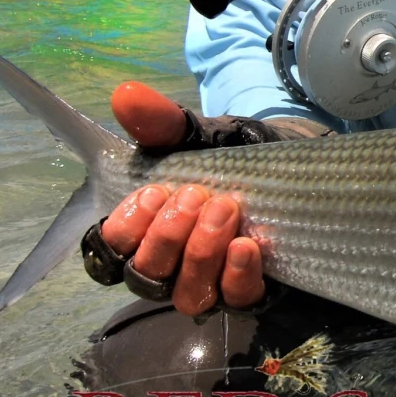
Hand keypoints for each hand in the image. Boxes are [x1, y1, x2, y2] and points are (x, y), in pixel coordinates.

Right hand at [96, 81, 272, 315]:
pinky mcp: (248, 292)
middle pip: (146, 276)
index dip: (124, 228)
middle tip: (194, 195)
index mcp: (142, 234)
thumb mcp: (194, 136)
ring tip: (223, 209)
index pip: (109, 252)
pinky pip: (236, 300)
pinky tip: (246, 246)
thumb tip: (126, 96)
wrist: (286, 171)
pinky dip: (237, 275)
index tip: (151, 192)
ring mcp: (208, 285)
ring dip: (200, 252)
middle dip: (166, 236)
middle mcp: (169, 268)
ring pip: (186, 294)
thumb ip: (160, 122)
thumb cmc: (224, 159)